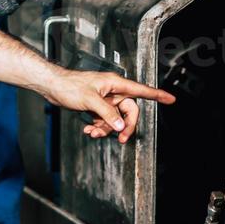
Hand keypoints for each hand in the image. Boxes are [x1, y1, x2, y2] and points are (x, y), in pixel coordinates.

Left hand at [45, 70, 174, 143]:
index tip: (170, 99)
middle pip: (129, 111)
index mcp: (115, 84)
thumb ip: (107, 114)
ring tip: (93, 132)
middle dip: (124, 126)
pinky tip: (88, 129)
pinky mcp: (97, 106)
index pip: (141, 90)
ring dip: (106, 129)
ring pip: (116, 118)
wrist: (53, 87)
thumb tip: (120, 126)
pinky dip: (99, 127)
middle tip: (120, 139)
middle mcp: (113, 91)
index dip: (157, 95)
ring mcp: (105, 99)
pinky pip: (105, 120)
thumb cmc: (70, 86)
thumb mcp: (90, 100)